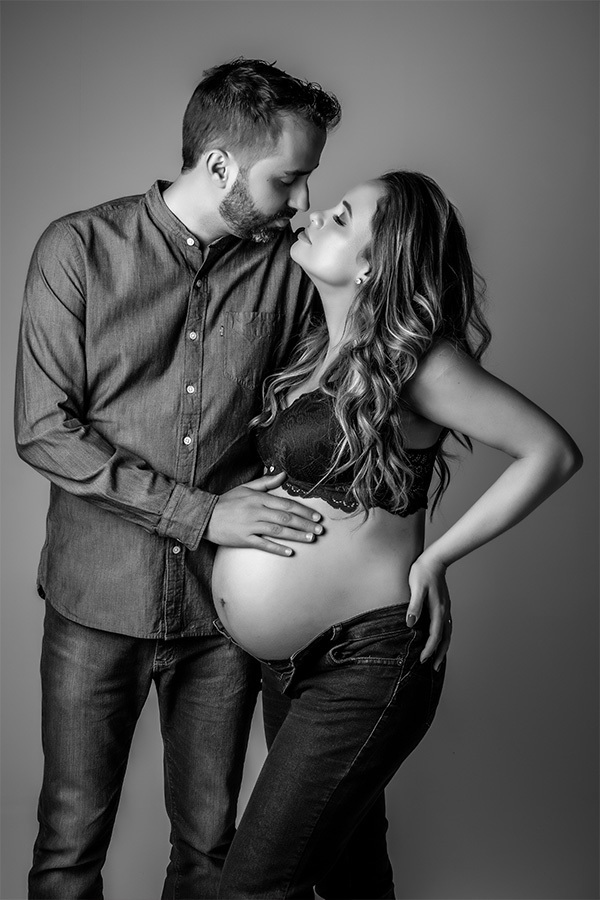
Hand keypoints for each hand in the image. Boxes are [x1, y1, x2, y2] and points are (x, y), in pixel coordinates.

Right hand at [205, 471, 322, 555]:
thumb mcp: (246, 488)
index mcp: (259, 498)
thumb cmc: (227, 502)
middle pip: (286, 518)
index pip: (286, 504)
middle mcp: (257, 511)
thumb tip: (284, 474)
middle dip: (305, 524)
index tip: (317, 516)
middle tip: (320, 529)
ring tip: (311, 538)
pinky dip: (277, 548)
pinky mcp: (243, 539)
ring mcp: (250, 526)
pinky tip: (290, 552)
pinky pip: (264, 544)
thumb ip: (266, 482)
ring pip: (278, 531)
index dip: (304, 511)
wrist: (205, 516)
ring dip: (296, 535)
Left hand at [405, 553, 451, 670]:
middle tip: (434, 668)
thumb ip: (414, 606)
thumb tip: (411, 624)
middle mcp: (445, 611)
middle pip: (445, 638)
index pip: (435, 635)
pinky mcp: (444, 605)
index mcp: (438, 610)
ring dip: (444, 647)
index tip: (421, 660)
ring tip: (438, 659)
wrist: (435, 559)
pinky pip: (447, 626)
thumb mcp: (416, 587)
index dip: (429, 649)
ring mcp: (446, 609)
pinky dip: (444, 637)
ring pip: (448, 633)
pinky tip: (440, 639)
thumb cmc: (422, 572)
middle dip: (440, 654)